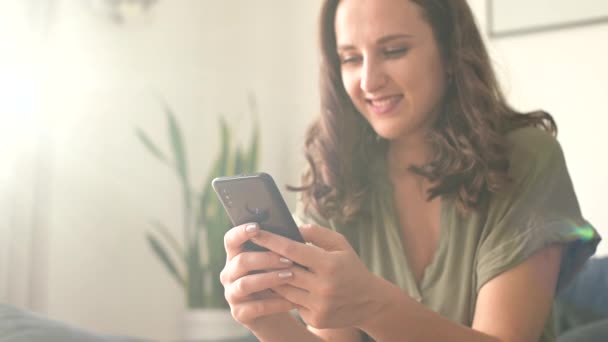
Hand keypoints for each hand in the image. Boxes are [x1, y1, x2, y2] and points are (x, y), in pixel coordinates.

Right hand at [220, 223, 296, 329]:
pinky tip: (292, 301)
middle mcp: (229, 274)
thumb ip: (276, 249)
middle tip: (288, 259)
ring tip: (290, 276)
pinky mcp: (239, 313)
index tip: (256, 227)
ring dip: (269, 278)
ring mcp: (232, 294)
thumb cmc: (276, 281)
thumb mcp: (275, 264)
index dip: (241, 232)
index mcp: (235, 256)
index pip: (231, 240)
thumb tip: (293, 233)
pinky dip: (275, 303)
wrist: (275, 313)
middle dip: (266, 258)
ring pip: (246, 284)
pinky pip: (256, 307)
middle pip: (241, 261)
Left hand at [250, 224, 386, 329]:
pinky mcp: (315, 318)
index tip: (255, 232)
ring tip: (259, 267)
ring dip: (270, 278)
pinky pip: (291, 303)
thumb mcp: (341, 245)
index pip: (292, 250)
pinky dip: (282, 294)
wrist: (370, 302)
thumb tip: (294, 227)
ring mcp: (319, 305)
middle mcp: (324, 286)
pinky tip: (275, 285)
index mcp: (330, 264)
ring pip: (284, 290)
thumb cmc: (351, 267)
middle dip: (267, 260)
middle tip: (251, 249)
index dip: (271, 240)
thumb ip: (317, 234)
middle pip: (283, 272)